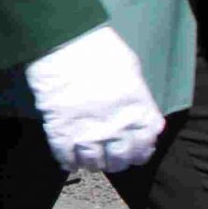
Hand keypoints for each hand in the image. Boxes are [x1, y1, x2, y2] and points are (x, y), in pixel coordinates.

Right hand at [25, 25, 166, 172]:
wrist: (65, 44)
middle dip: (116, 160)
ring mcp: (88, 134)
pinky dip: (68, 161)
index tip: (134, 150)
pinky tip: (69, 159)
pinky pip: (66, 158)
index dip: (140, 151)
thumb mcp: (131, 69)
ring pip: (94, 163)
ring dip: (92, 163)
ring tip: (88, 158)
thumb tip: (137, 110)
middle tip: (109, 156)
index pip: (146, 145)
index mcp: (138, 112)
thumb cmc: (101, 49)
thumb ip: (137, 96)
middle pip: (120, 160)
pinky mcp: (62, 134)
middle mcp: (117, 129)